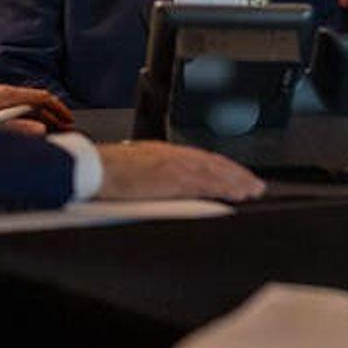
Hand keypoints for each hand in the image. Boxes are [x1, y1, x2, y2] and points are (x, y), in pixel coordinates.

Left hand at [0, 83, 72, 134]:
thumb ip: (18, 130)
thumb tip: (41, 131)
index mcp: (10, 94)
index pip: (43, 97)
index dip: (59, 109)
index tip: (68, 120)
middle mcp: (4, 92)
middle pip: (35, 102)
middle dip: (51, 116)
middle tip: (61, 129)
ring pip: (23, 105)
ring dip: (36, 118)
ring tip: (44, 132)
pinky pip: (12, 108)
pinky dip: (23, 118)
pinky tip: (19, 129)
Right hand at [94, 141, 264, 201]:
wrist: (92, 168)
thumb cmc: (106, 172)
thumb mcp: (135, 168)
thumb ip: (154, 174)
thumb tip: (164, 184)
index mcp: (164, 152)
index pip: (201, 159)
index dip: (222, 168)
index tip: (236, 176)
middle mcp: (173, 155)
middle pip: (214, 163)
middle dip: (237, 174)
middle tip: (255, 185)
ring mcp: (174, 165)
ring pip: (214, 172)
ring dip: (237, 181)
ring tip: (253, 191)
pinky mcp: (172, 178)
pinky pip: (205, 183)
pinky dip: (224, 188)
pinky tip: (236, 195)